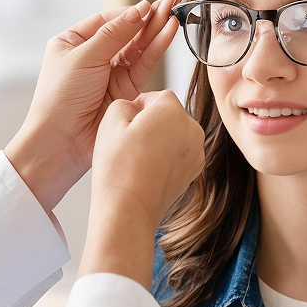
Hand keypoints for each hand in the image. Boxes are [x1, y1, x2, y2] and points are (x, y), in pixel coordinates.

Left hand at [4, 0, 183, 212]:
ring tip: (179, 6)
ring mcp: (113, 74)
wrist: (61, 141)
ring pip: (141, 45)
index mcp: (75, 42)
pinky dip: (159, 47)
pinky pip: (146, 63)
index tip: (149, 5)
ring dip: (160, 27)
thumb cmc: (59, 98)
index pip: (109, 20)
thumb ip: (115, 34)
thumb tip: (140, 10)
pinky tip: (171, 30)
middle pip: (129, 30)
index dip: (131, 12)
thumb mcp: (83, 57)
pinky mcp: (128, 90)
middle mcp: (95, 56)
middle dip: (152, 13)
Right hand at [78, 91, 204, 286]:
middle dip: (151, 124)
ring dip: (159, 140)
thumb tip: (135, 107)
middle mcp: (192, 129)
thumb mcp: (110, 120)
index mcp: (174, 111)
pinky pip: (179, 154)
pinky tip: (148, 170)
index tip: (125, 126)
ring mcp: (197, 152)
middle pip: (169, 115)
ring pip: (175, 135)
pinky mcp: (194, 171)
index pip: (156, 96)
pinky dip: (166, 158)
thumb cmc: (119, 168)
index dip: (137, 108)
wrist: (129, 210)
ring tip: (137, 159)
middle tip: (129, 144)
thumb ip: (125, 102)